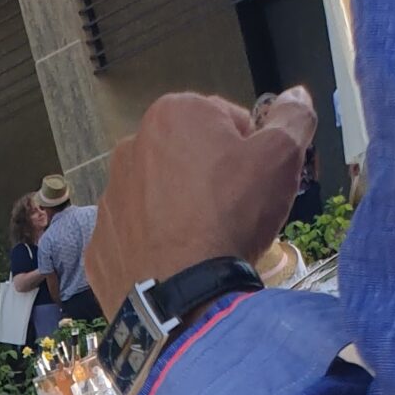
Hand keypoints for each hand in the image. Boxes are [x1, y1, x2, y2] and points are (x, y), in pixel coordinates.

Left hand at [85, 88, 314, 315]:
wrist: (181, 298)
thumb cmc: (230, 218)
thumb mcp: (281, 156)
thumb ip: (293, 117)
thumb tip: (294, 96)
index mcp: (172, 114)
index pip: (226, 120)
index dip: (249, 149)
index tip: (254, 179)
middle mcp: (130, 148)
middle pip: (189, 157)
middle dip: (212, 177)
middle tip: (233, 212)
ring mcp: (110, 199)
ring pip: (160, 196)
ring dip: (182, 210)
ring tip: (205, 241)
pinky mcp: (99, 243)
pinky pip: (136, 236)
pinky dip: (155, 245)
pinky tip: (177, 262)